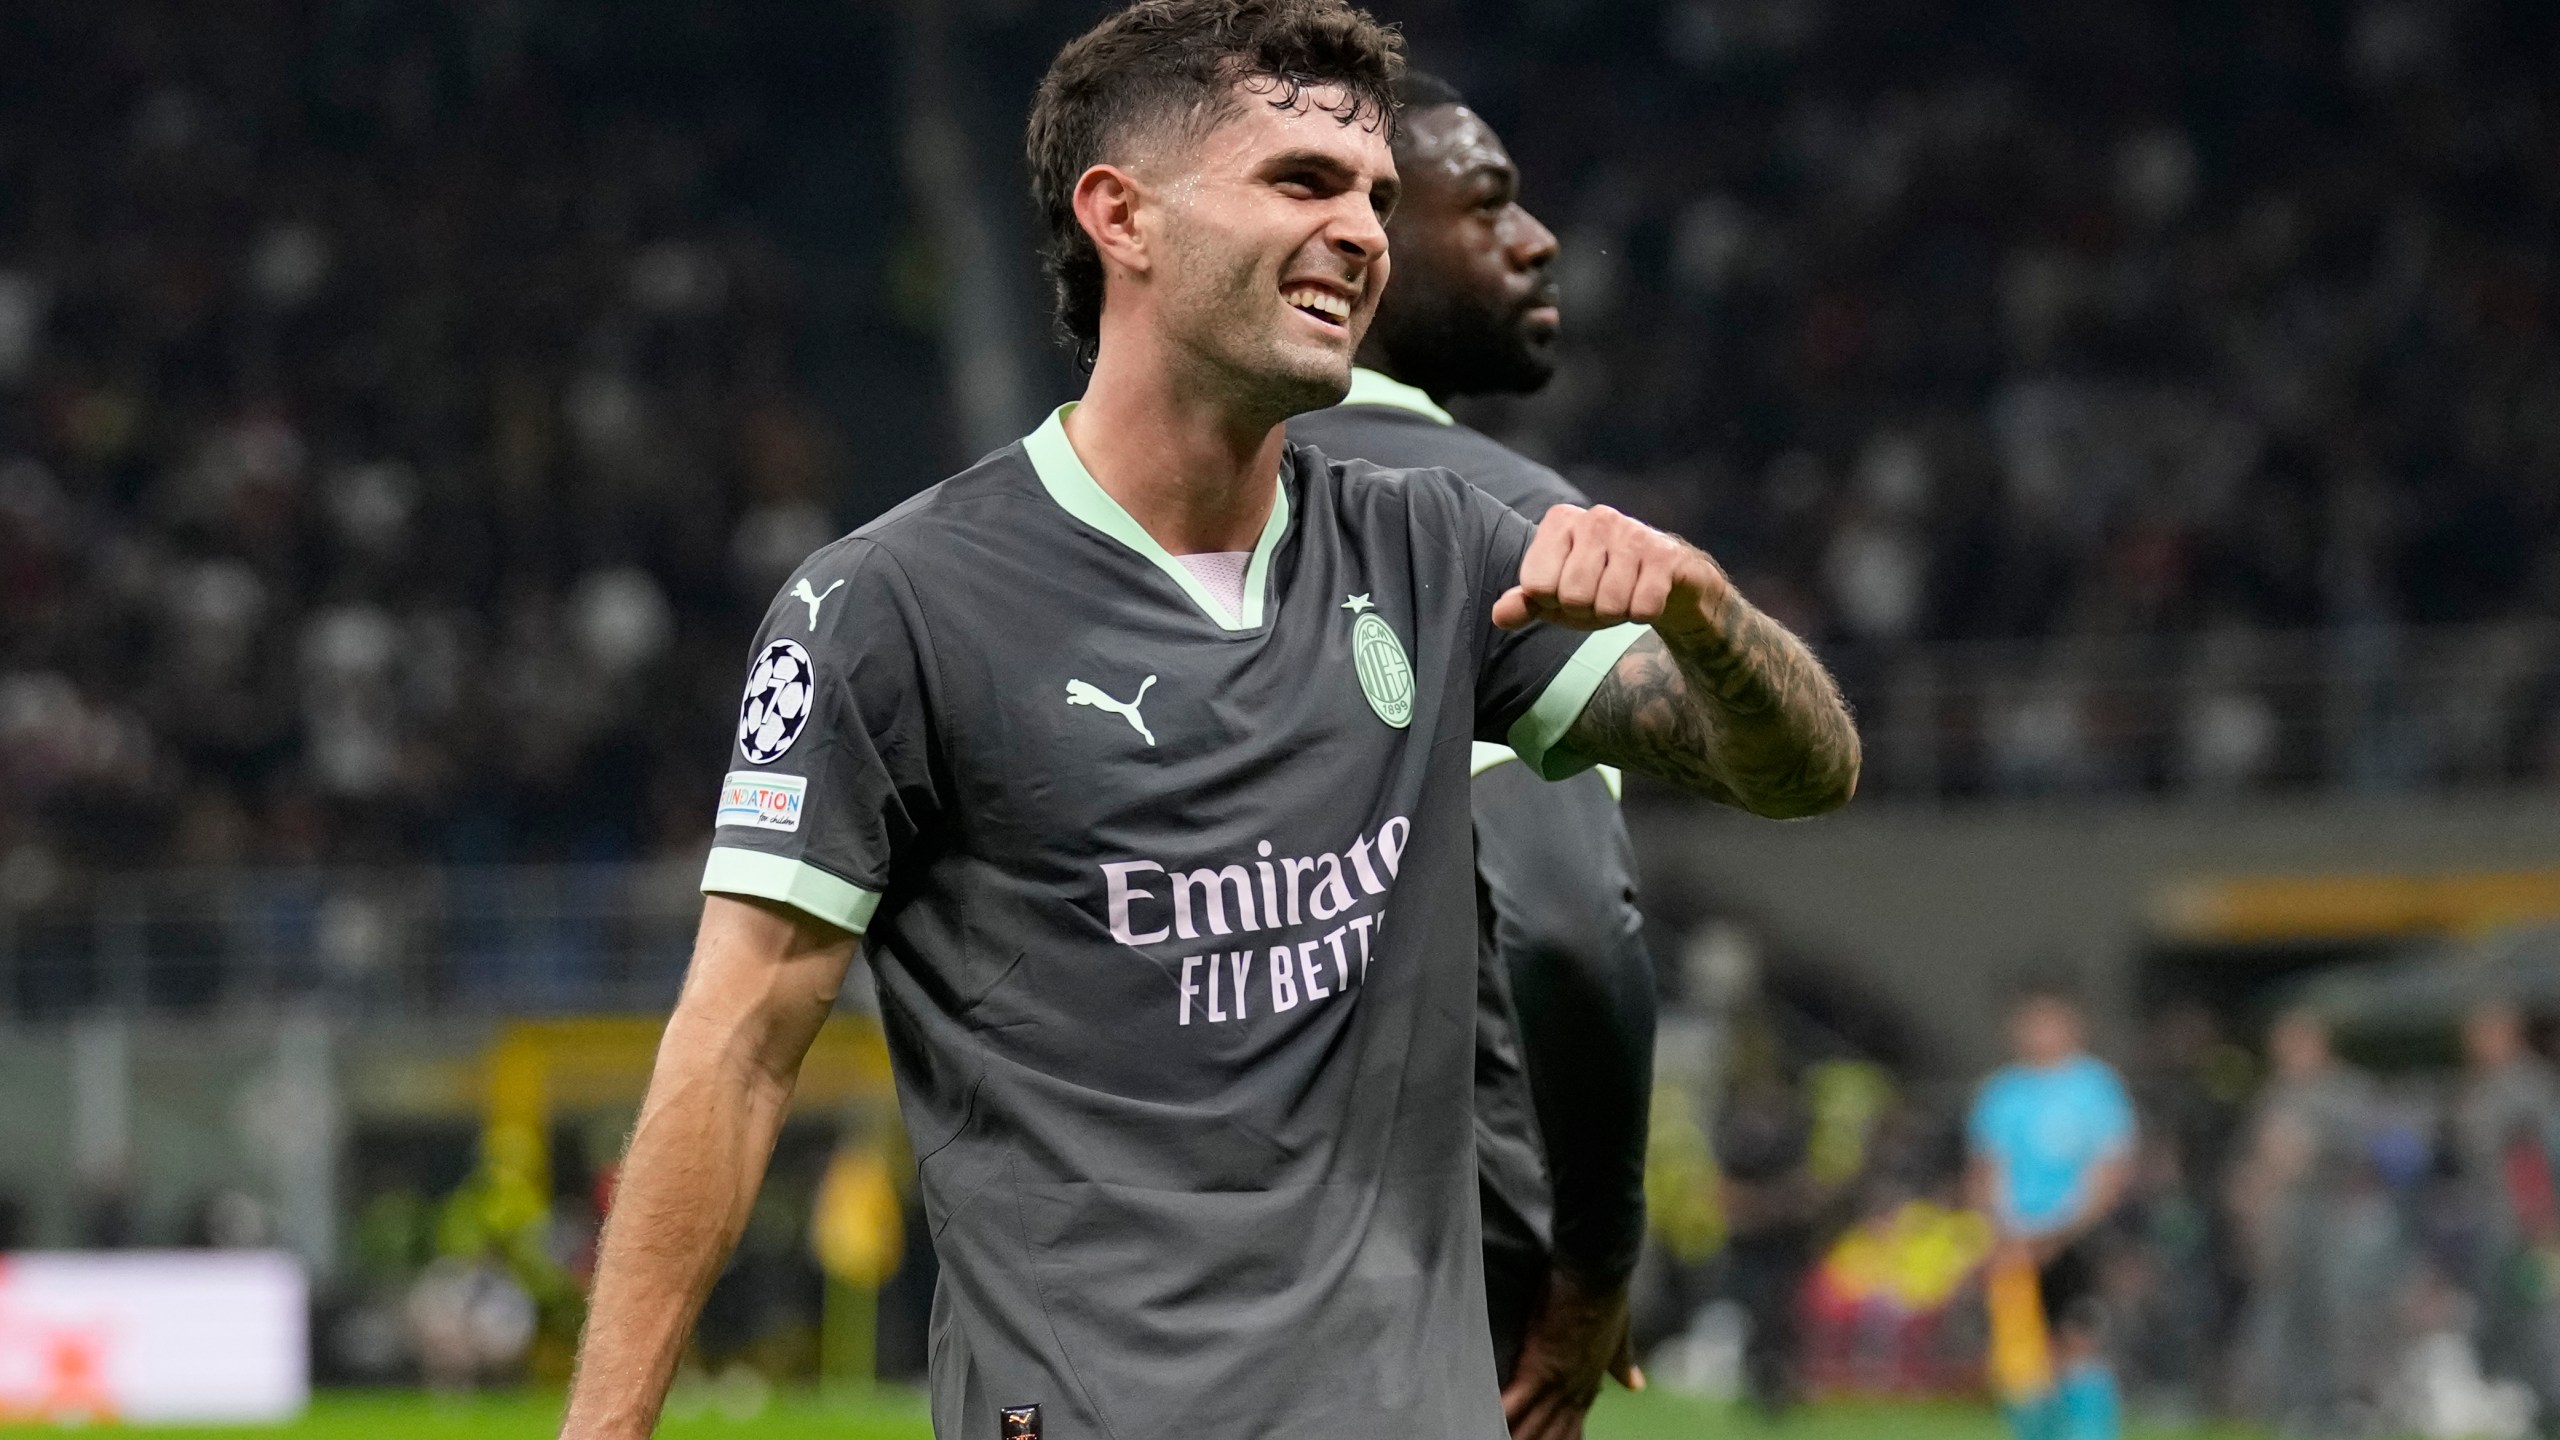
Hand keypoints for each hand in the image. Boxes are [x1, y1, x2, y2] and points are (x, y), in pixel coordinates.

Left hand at [1492, 504, 1730, 637]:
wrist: (1665, 580)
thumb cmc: (1600, 584)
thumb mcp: (1556, 596)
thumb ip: (1525, 603)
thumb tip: (1499, 615)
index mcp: (1560, 521)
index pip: (1536, 586)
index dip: (1553, 601)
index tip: (1569, 589)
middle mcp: (1595, 518)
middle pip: (1573, 597)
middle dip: (1587, 610)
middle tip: (1601, 595)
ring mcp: (1633, 532)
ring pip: (1609, 605)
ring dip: (1617, 613)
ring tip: (1624, 593)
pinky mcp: (1666, 554)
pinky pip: (1643, 608)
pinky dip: (1643, 614)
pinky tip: (1648, 594)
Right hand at [1500, 1268, 1643, 1439]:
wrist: (1599, 1272)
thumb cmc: (1607, 1294)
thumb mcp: (1618, 1335)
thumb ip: (1623, 1362)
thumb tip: (1637, 1384)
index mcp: (1589, 1382)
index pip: (1573, 1426)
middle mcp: (1575, 1389)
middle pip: (1552, 1434)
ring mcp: (1558, 1380)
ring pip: (1534, 1425)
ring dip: (1515, 1435)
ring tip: (1492, 1438)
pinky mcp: (1540, 1365)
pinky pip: (1517, 1401)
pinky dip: (1502, 1414)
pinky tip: (1489, 1421)